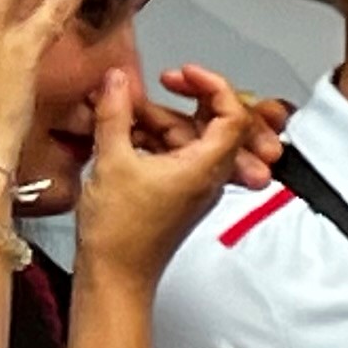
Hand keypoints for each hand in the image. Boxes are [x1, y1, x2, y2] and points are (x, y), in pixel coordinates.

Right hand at [72, 65, 265, 279]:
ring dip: (159, 119)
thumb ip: (116, 113)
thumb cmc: (120, 231)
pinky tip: (122, 133)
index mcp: (207, 167)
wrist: (116, 274)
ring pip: (189, 136)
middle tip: (159, 85)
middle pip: (213, 123)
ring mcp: (195, 183)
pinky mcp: (178, 191)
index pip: (235, 116)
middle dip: (183, 101)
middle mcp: (210, 175)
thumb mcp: (111, 160)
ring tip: (120, 113)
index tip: (183, 73)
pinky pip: (174, 153)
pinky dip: (152, 138)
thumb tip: (117, 79)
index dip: (213, 86)